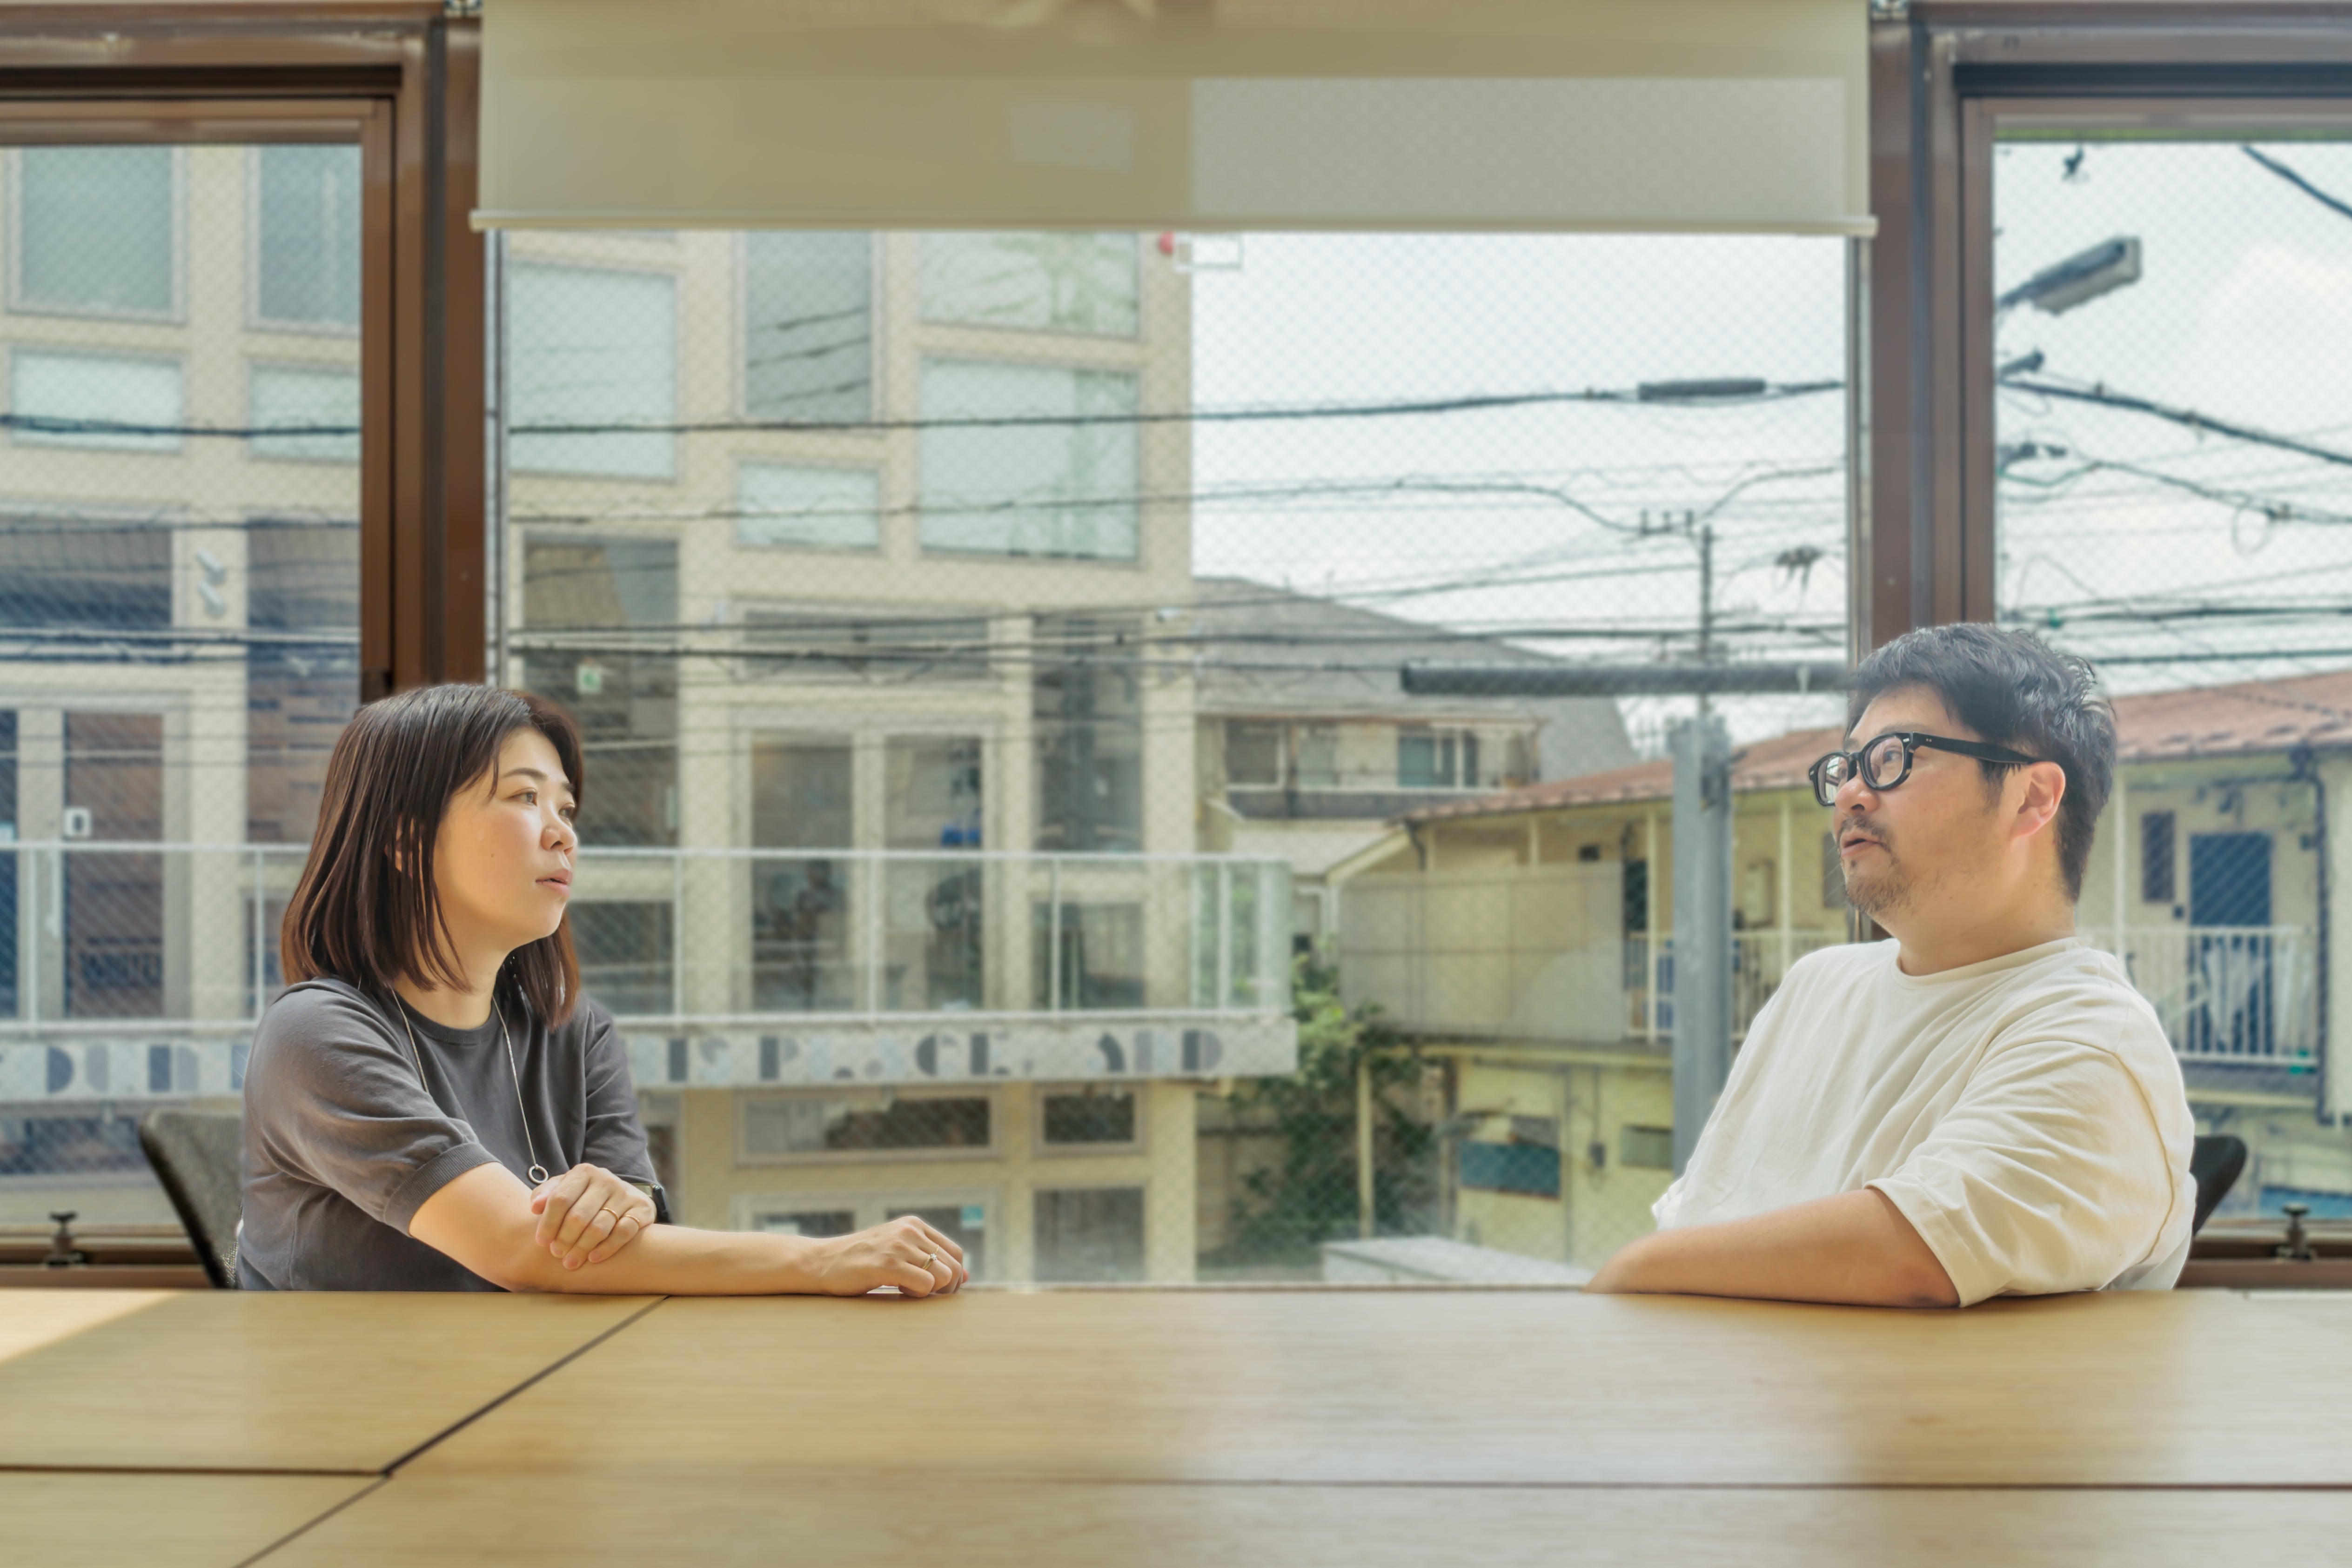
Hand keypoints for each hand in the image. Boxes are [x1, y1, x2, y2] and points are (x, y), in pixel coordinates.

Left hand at [529, 1163, 657, 1269]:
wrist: (621, 1195)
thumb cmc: (583, 1196)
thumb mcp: (564, 1189)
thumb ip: (546, 1195)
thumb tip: (535, 1207)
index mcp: (584, 1172)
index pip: (560, 1199)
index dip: (548, 1223)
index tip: (541, 1242)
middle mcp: (606, 1179)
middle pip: (578, 1216)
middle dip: (564, 1239)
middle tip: (557, 1254)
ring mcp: (625, 1193)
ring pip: (599, 1227)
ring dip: (581, 1248)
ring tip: (571, 1262)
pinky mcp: (642, 1209)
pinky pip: (624, 1232)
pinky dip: (607, 1247)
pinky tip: (593, 1258)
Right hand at [808, 1215, 968, 1297]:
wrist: (822, 1262)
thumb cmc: (860, 1262)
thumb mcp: (897, 1251)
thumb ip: (927, 1258)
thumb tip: (965, 1276)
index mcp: (914, 1225)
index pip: (955, 1252)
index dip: (952, 1275)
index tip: (935, 1288)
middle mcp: (910, 1231)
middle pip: (954, 1266)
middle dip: (946, 1288)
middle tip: (922, 1294)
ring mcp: (899, 1245)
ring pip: (944, 1276)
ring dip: (930, 1292)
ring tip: (907, 1290)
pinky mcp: (888, 1263)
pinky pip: (926, 1284)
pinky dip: (918, 1294)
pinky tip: (899, 1291)